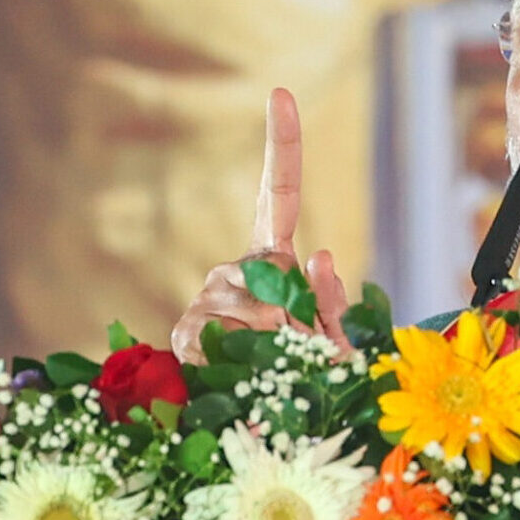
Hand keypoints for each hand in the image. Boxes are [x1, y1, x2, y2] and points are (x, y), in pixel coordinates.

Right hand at [171, 89, 352, 363]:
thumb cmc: (300, 382)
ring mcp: (207, 297)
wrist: (256, 426)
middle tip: (298, 352)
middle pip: (272, 273)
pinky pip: (220, 337)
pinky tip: (232, 369)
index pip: (277, 195)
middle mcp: (237, 270)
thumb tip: (320, 252)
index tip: (280, 93)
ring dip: (273, 345)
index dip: (282, 145)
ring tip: (271, 369)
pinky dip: (239, 359)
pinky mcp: (186, 332)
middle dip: (296, 318)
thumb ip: (333, 304)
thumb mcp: (334, 345)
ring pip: (251, 309)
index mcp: (274, 261)